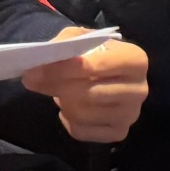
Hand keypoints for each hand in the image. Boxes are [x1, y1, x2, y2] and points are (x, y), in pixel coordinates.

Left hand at [22, 28, 148, 142]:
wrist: (109, 72)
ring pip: (81, 112)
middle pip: (88, 93)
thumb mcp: (81, 37)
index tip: (37, 67)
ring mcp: (130, 114)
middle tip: (30, 79)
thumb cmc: (95, 52)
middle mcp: (139, 89)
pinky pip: (81, 131)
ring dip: (62, 100)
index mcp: (135, 60)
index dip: (64, 68)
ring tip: (60, 90)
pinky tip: (70, 106)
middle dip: (55, 85)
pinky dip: (67, 120)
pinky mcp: (119, 133)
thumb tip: (42, 63)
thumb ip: (64, 45)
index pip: (96, 66)